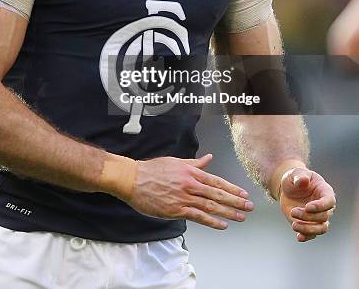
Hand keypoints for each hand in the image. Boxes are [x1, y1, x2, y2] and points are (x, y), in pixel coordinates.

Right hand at [127, 153, 253, 229]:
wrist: (133, 179)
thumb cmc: (152, 170)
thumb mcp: (175, 162)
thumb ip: (194, 163)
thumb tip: (208, 158)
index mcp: (190, 172)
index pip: (216, 182)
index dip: (232, 189)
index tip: (243, 194)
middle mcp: (190, 185)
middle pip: (218, 195)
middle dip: (235, 201)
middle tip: (248, 207)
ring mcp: (183, 198)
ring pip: (211, 207)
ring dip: (228, 213)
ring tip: (240, 217)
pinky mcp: (176, 210)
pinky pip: (198, 217)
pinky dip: (212, 221)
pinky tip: (222, 225)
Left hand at [279, 168, 335, 241]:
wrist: (289, 189)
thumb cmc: (295, 178)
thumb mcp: (295, 173)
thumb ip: (299, 176)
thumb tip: (303, 180)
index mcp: (325, 191)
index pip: (329, 201)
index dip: (320, 206)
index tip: (307, 207)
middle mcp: (325, 207)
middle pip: (323, 216)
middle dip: (308, 216)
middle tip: (293, 211)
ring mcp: (318, 217)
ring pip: (321, 228)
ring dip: (308, 229)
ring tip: (294, 225)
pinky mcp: (310, 224)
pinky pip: (312, 234)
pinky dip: (306, 237)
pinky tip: (299, 237)